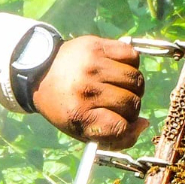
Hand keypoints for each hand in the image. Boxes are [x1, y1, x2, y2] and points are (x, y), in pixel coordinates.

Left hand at [32, 35, 147, 149]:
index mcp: (79, 115)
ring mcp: (93, 66)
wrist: (41, 71)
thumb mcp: (80, 130)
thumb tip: (144, 124)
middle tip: (120, 104)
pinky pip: (132, 56)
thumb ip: (115, 137)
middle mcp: (86, 90)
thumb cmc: (64, 105)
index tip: (124, 124)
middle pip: (132, 104)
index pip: (120, 127)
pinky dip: (131, 64)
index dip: (128, 128)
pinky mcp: (97, 46)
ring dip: (134, 87)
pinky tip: (119, 69)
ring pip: (135, 80)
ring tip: (121, 87)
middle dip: (131, 108)